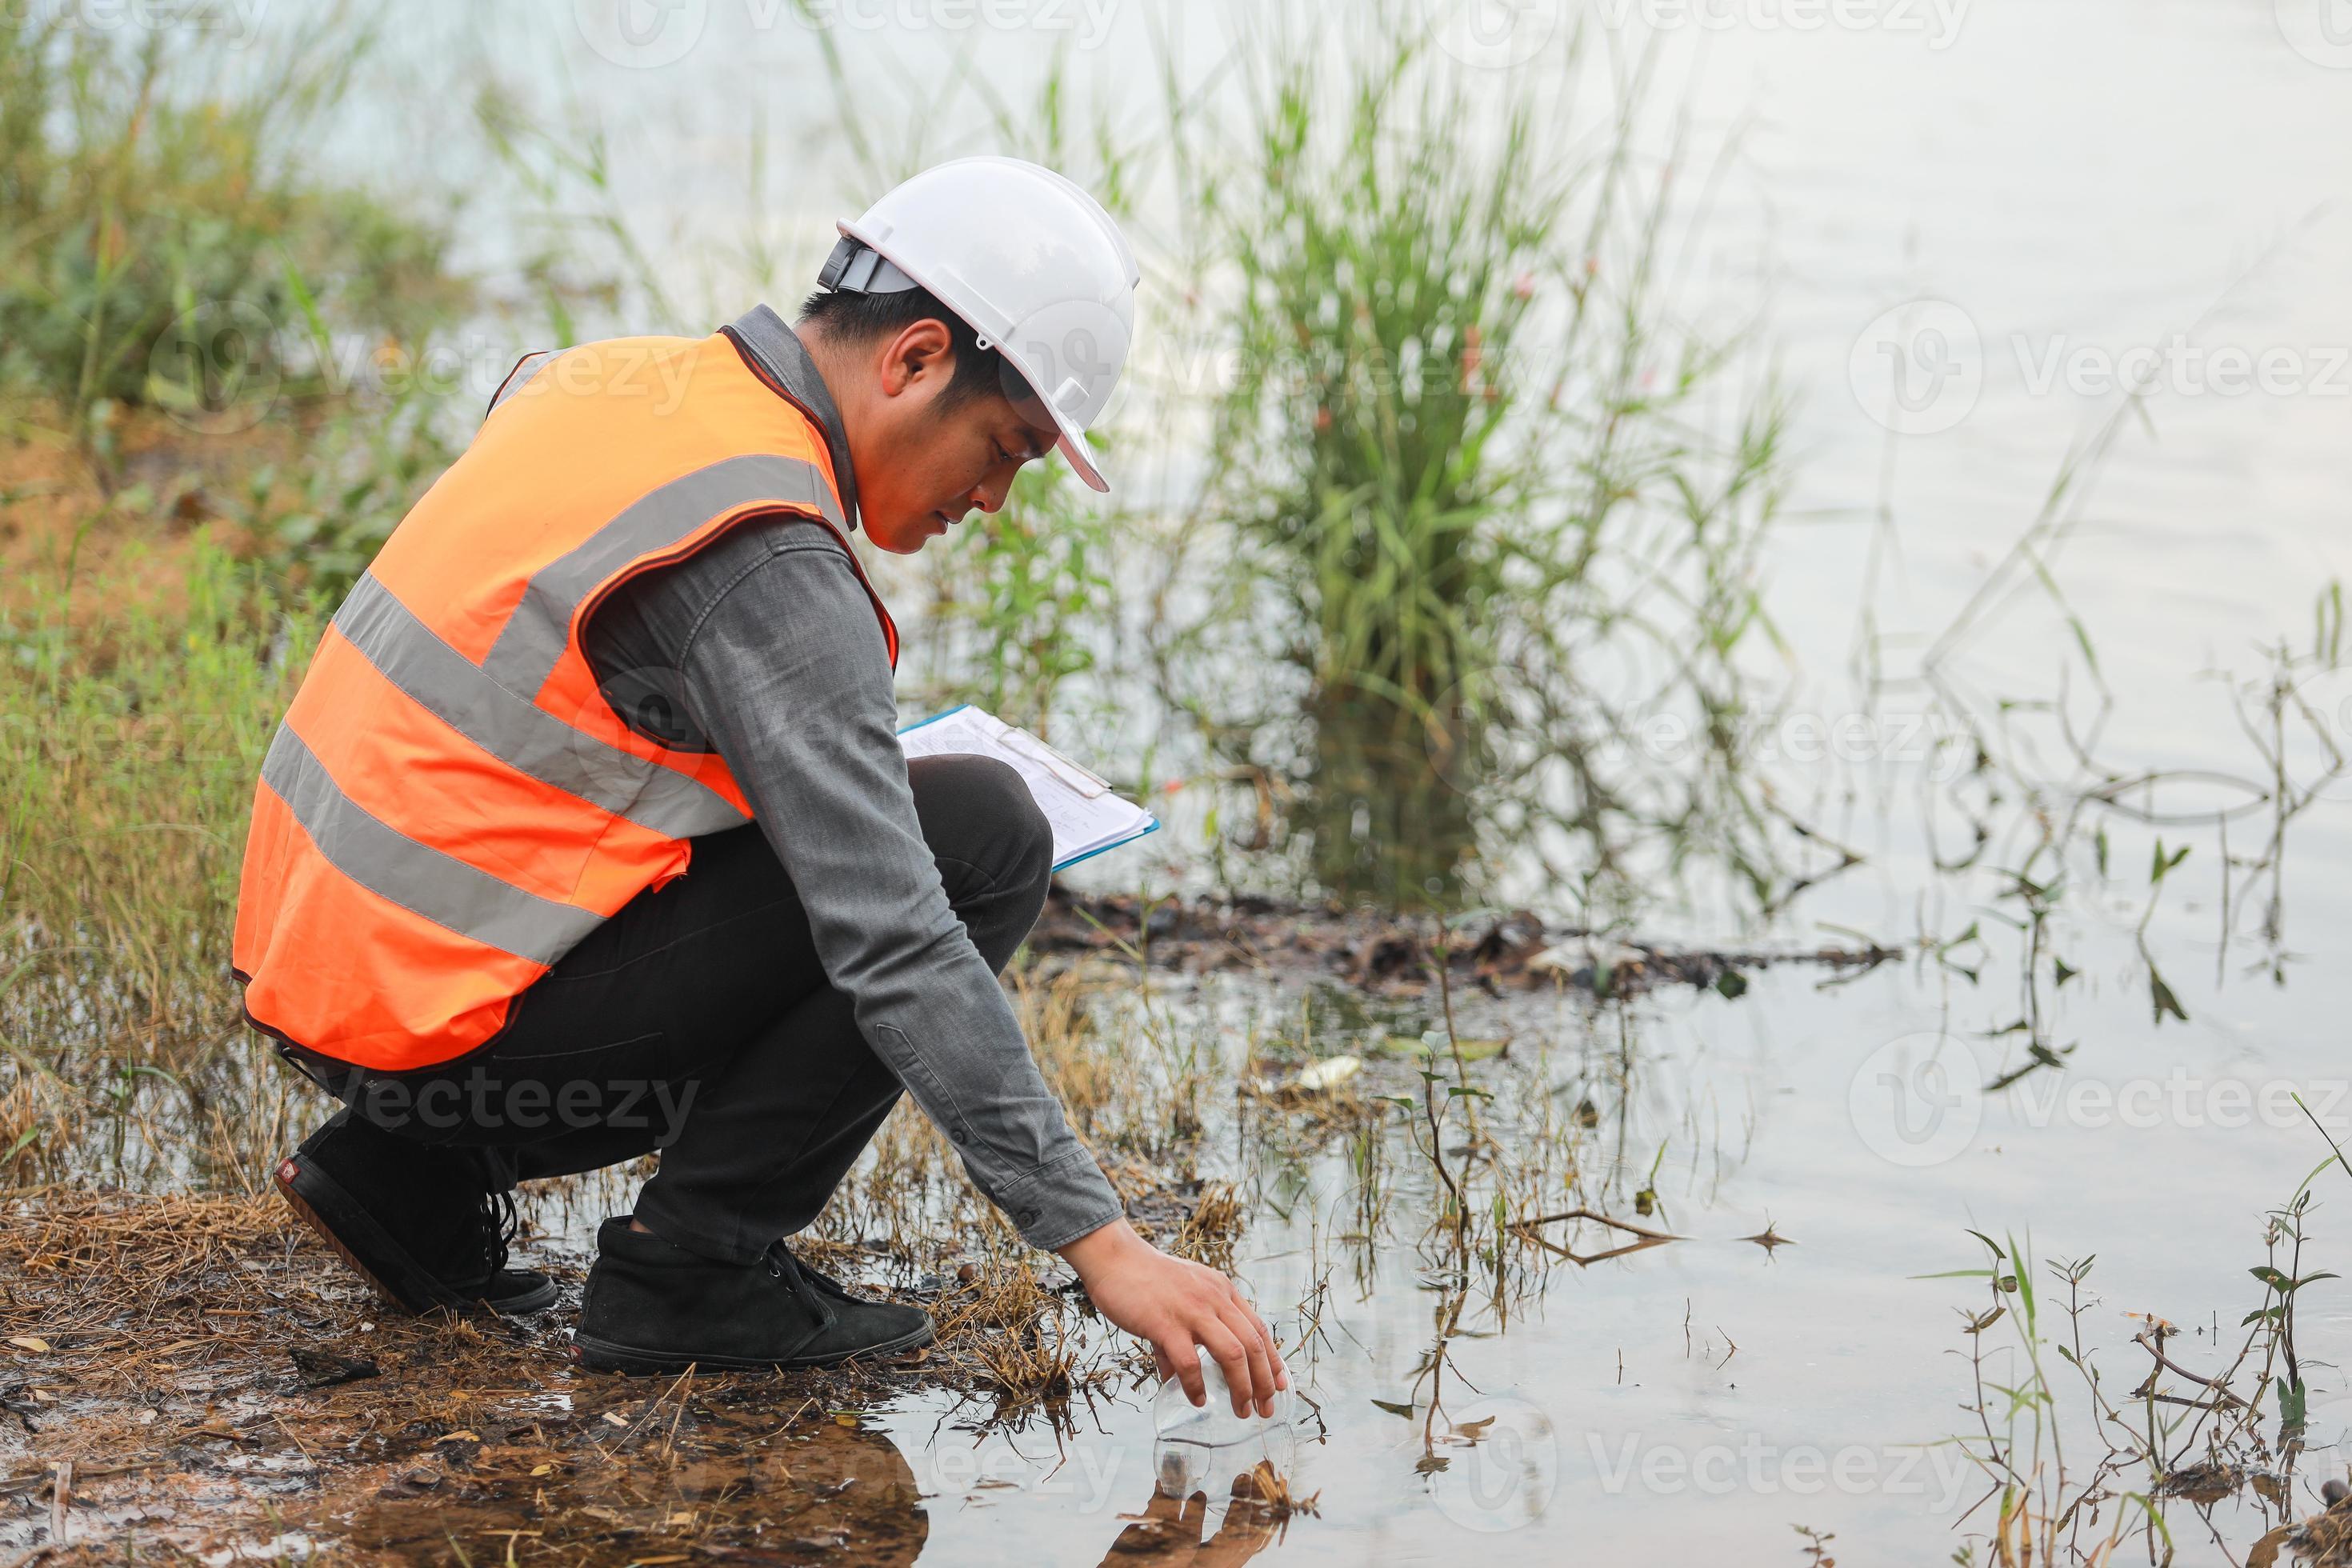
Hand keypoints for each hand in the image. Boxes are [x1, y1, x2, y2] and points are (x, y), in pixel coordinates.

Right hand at [1061, 1219, 1288, 1417]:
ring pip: (1232, 1354)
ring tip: (1241, 1411)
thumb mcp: (1182, 1296)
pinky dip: (1196, 1386)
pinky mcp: (1166, 1323)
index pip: (1258, 1329)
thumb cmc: (1145, 1279)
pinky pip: (1190, 1363)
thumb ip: (1187, 1333)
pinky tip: (1198, 1400)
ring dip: (1241, 1388)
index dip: (1274, 1360)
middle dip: (1264, 1382)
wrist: (1115, 1258)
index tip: (1282, 1385)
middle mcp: (1214, 1299)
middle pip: (1253, 1345)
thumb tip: (1179, 1375)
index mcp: (1222, 1291)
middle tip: (1265, 1409)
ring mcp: (1192, 1310)